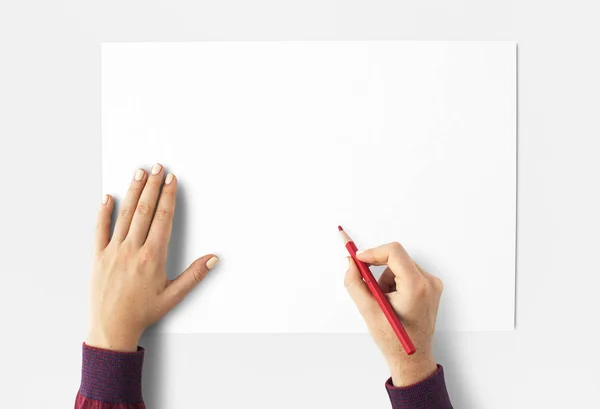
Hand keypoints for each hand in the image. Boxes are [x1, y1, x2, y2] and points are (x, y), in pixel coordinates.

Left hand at [87, 164, 218, 351]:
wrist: (111, 328)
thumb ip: (194, 275)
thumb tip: (213, 258)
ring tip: (139, 173)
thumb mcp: (174, 296)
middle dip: (152, 186)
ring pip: (125, 214)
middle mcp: (132, 249)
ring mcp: (113, 251)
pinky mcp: (98, 257)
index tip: (171, 180)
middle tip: (158, 167)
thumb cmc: (143, 313)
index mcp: (153, 257)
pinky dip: (103, 212)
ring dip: (133, 192)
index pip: (163, 218)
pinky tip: (108, 197)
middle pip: (145, 210)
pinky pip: (100, 229)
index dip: (168, 196)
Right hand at [345, 242, 442, 385]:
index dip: (373, 252)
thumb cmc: (393, 339)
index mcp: (416, 286)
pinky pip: (407, 274)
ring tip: (384, 302)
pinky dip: (395, 283)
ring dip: (386, 279)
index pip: (394, 252)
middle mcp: (428, 282)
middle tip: (367, 284)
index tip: (358, 259)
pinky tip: (393, 302)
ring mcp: (432, 285)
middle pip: (397, 258)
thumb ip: (355, 282)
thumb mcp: (368, 310)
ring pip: (400, 266)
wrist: (411, 358)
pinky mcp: (430, 288)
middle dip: (378, 270)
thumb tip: (350, 263)